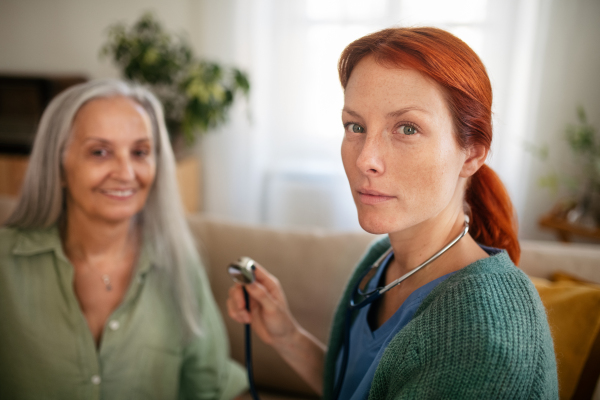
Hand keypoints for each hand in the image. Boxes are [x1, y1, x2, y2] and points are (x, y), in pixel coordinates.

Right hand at [227, 262, 325, 393]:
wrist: (280, 338)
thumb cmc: (281, 322)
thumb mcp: (273, 308)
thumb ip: (261, 294)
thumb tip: (249, 283)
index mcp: (268, 283)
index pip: (253, 269)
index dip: (243, 270)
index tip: (239, 282)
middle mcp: (258, 287)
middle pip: (238, 282)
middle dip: (237, 296)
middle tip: (242, 307)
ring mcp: (250, 297)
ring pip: (233, 294)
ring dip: (236, 308)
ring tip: (247, 318)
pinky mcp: (244, 307)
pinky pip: (231, 305)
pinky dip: (235, 314)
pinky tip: (245, 320)